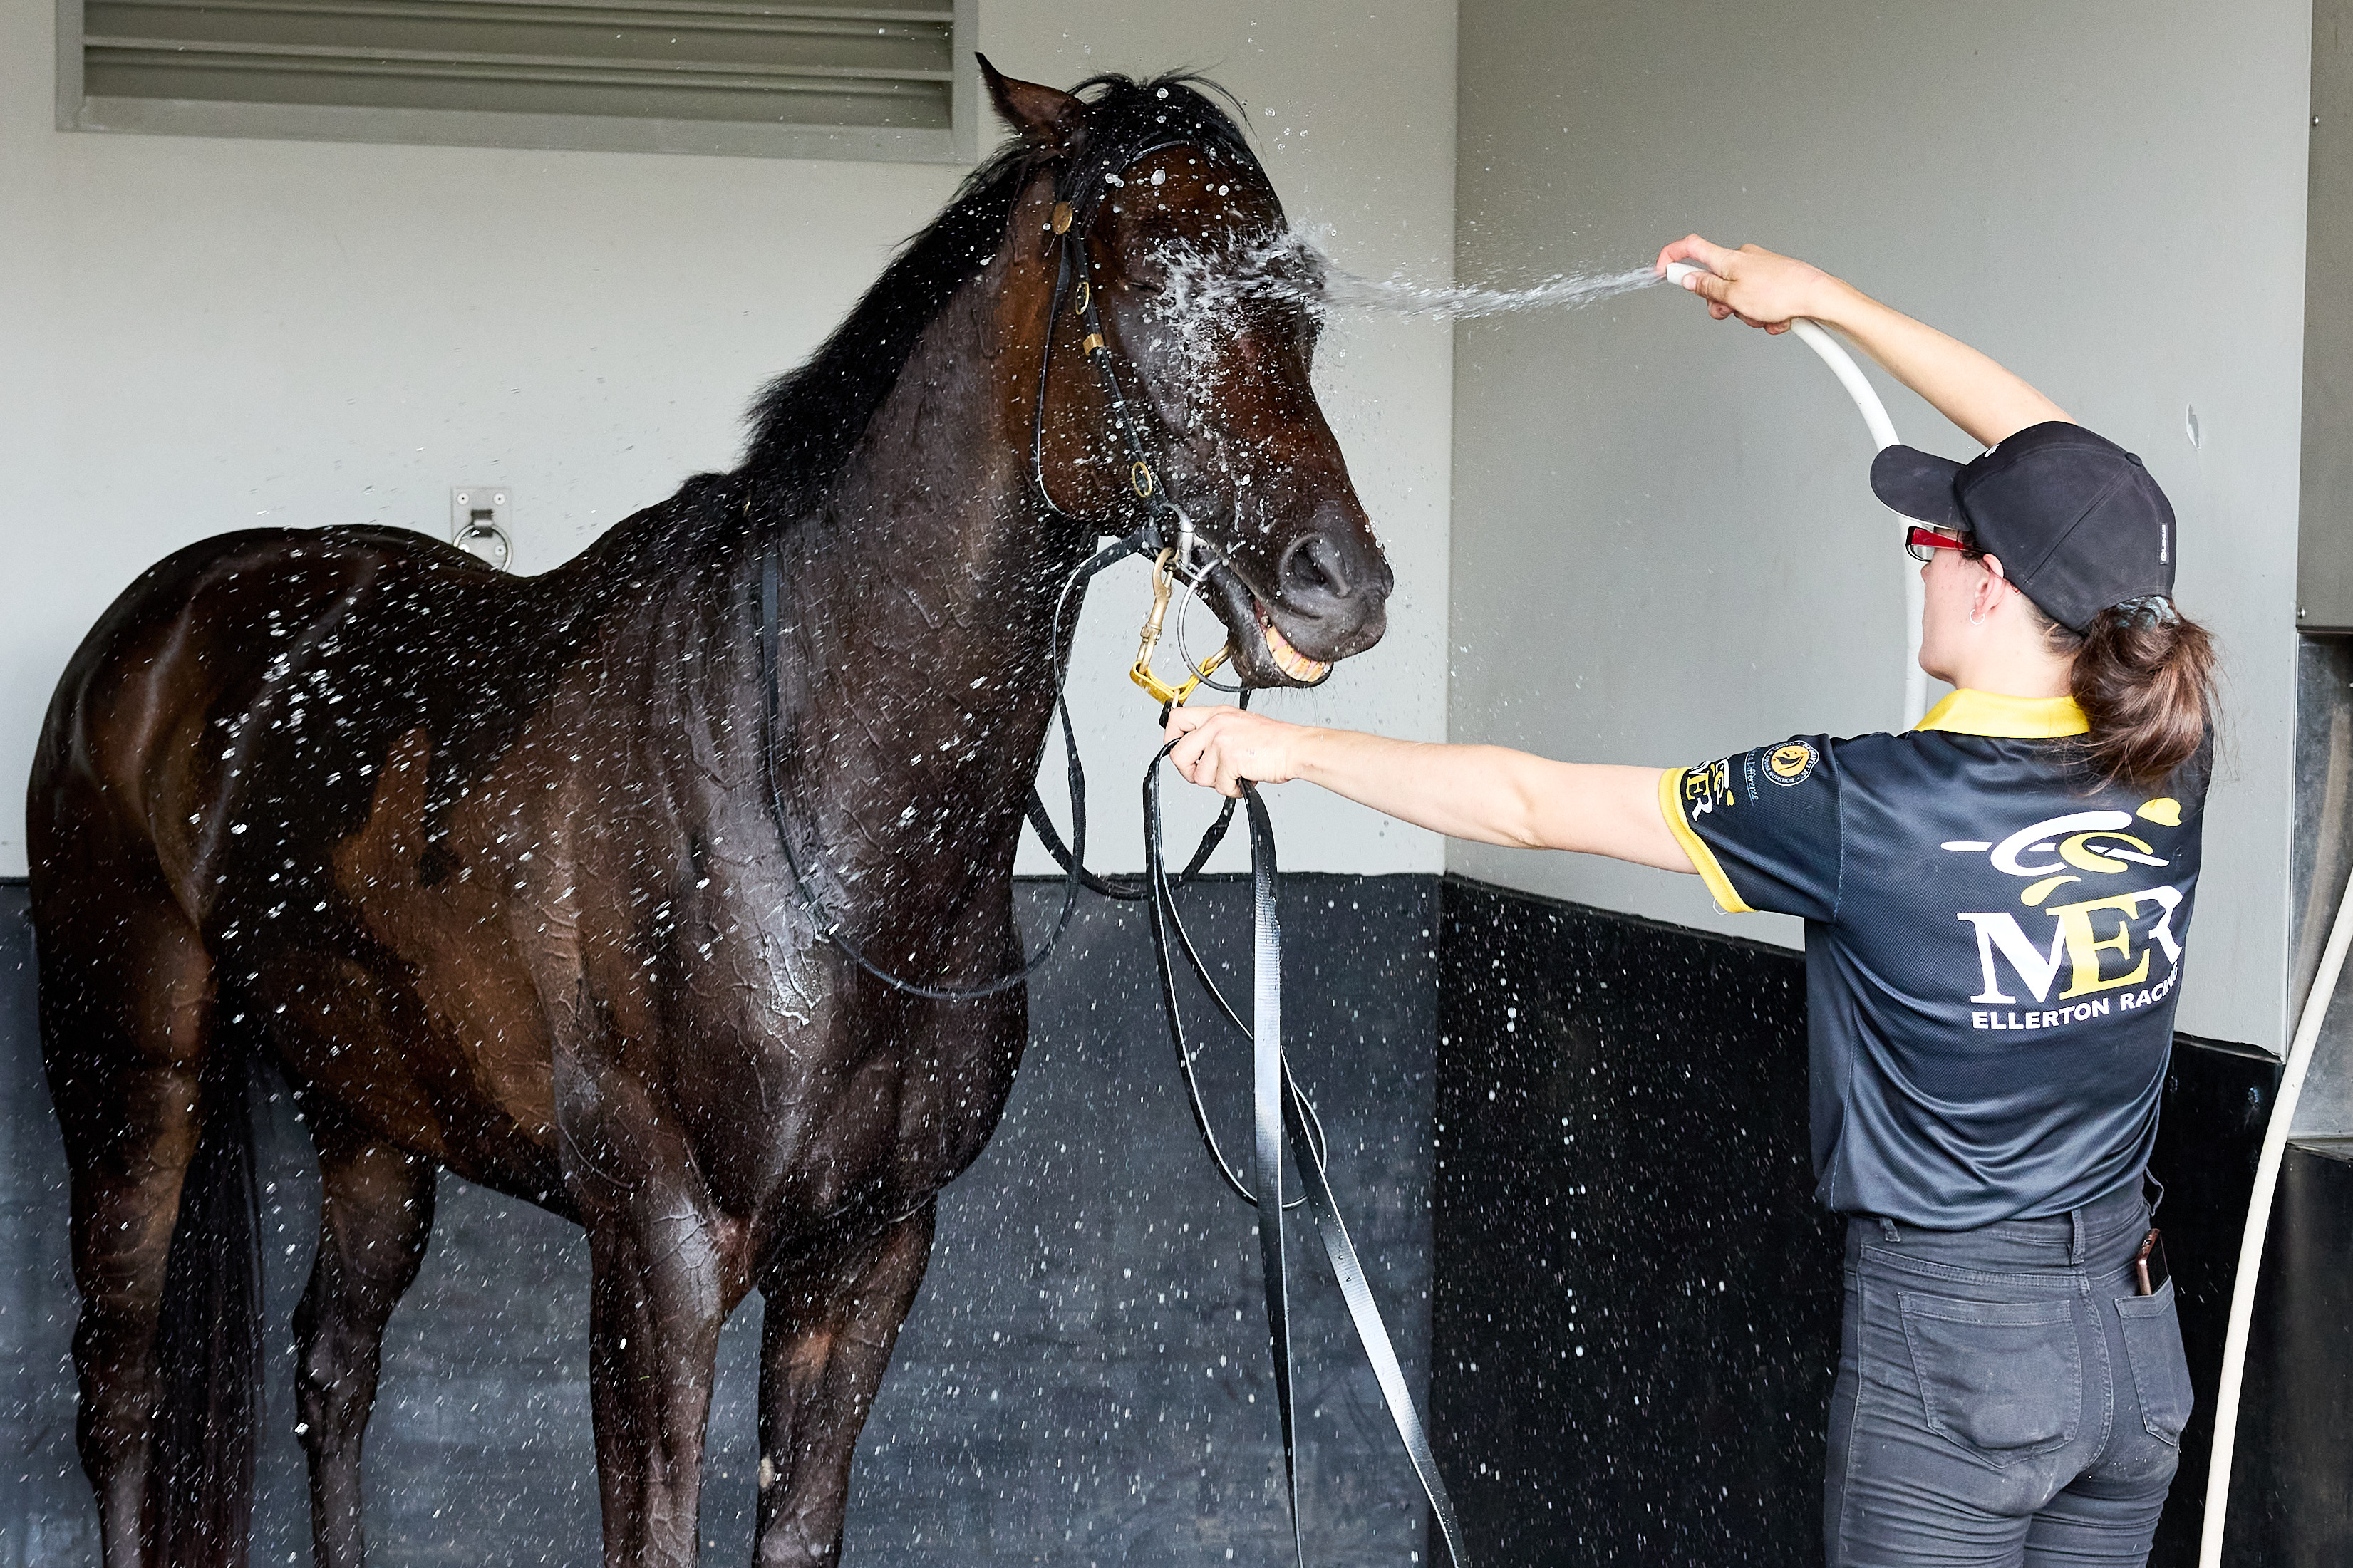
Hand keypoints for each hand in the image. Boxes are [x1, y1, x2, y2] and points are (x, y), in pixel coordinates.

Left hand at [1162, 705, 1313, 798]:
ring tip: (1236, 774)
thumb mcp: (1238, 724)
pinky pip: (1219, 786)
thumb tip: (1195, 751)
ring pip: (1199, 776)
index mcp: (1215, 713)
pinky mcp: (1230, 759)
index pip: (1176, 719)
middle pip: (1177, 755)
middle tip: (1207, 774)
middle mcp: (1215, 724)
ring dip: (1218, 782)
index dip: (1171, 740)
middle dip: (1190, 772)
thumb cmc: (1273, 740)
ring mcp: (1221, 741)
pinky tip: (1244, 779)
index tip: (1181, 753)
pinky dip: (1233, 790)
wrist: (1295, 747)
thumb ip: (1214, 732)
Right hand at [1655, 235, 1839, 335]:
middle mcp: (1743, 260)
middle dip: (1720, 304)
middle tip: (1731, 311)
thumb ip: (1706, 288)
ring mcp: (1759, 270)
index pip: (1691, 248)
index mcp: (1728, 259)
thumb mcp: (1733, 296)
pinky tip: (1776, 317)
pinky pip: (1758, 302)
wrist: (1818, 296)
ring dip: (1746, 313)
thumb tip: (1687, 279)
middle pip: (1715, 283)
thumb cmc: (1781, 292)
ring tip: (1763, 315)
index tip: (1661, 270)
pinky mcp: (1773, 282)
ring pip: (1738, 297)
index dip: (1671, 257)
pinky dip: (1764, 313)